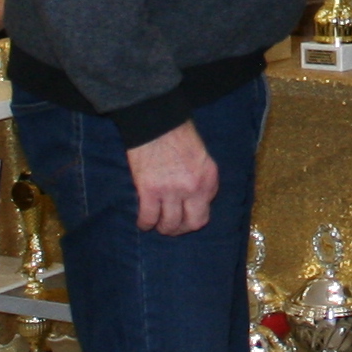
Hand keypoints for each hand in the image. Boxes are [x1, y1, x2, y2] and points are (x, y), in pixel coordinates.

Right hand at [128, 119, 215, 235]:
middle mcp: (193, 188)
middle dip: (180, 229)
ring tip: (157, 225)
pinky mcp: (149, 190)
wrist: (156, 121)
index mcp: (208, 179)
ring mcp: (171, 191)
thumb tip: (195, 198)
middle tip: (172, 227)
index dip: (194, 216)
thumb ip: (201, 179)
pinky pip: (148, 217)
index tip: (185, 214)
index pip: (205, 212)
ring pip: (169, 225)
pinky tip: (143, 222)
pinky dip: (145, 223)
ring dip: (162, 228)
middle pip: (191, 224)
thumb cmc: (179, 135)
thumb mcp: (202, 158)